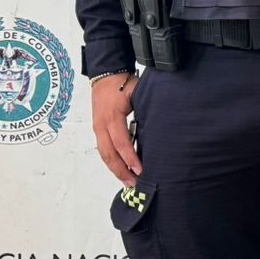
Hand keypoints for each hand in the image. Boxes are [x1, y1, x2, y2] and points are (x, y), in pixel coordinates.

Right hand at [91, 72, 141, 186]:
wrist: (105, 75)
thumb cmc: (123, 83)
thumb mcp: (136, 92)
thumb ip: (146, 108)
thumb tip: (161, 123)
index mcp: (112, 117)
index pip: (121, 142)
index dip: (130, 157)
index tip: (141, 169)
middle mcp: (102, 125)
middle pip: (109, 154)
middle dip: (121, 170)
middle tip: (135, 183)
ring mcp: (98, 128)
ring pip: (104, 154)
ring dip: (116, 169)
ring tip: (128, 181)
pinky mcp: (98, 130)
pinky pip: (104, 149)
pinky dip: (112, 161)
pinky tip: (122, 169)